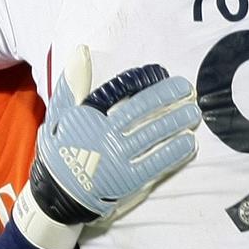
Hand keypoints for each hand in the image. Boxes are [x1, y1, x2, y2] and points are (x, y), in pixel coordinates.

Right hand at [12, 45, 199, 248]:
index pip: (121, 92)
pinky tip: (189, 142)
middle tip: (187, 88)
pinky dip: (174, 152)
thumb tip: (82, 51)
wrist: (55, 197)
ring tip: (194, 112)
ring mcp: (117, 158)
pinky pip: (155, 162)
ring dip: (176, 121)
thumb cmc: (60, 152)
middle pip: (143, 111)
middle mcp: (105, 136)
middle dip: (167, 97)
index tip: (162, 72)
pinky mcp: (127, 180)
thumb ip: (72, 85)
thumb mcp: (59, 116)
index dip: (143, 82)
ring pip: (153, 134)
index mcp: (91, 118)